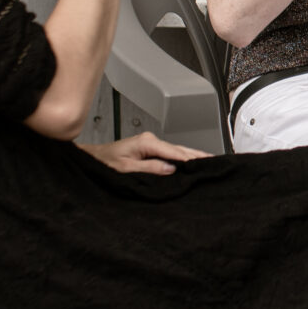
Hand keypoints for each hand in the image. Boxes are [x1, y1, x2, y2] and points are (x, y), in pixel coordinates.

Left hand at [81, 131, 208, 175]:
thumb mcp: (127, 169)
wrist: (93, 159)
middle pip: (179, 149)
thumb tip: (171, 169)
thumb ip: (150, 168)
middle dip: (196, 155)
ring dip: (191, 156)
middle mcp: (150, 140)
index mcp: (146, 142)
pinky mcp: (150, 148)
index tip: (203, 163)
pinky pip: (170, 153)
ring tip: (208, 161)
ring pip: (176, 150)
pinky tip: (191, 161)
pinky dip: (182, 157)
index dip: (189, 159)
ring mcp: (151, 143)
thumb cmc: (105, 163)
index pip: (173, 152)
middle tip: (214, 161)